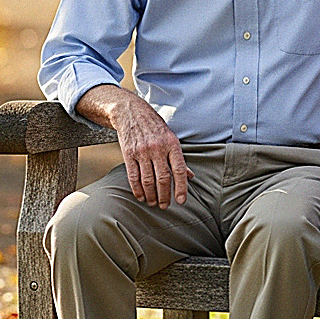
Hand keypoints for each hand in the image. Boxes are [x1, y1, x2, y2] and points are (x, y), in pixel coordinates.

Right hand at [76, 85, 189, 208]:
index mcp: (172, 145)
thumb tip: (190, 176)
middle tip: (165, 206)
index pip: (179, 170)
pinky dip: (137, 189)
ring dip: (151, 195)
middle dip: (165, 195)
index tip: (181, 201)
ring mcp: (142, 151)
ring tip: (153, 203)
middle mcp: (158, 149)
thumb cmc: (155, 128)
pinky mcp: (128, 154)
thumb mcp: (171, 139)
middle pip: (163, 178)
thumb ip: (179, 159)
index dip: (181, 187)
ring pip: (148, 180)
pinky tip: (141, 196)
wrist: (131, 113)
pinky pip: (133, 176)